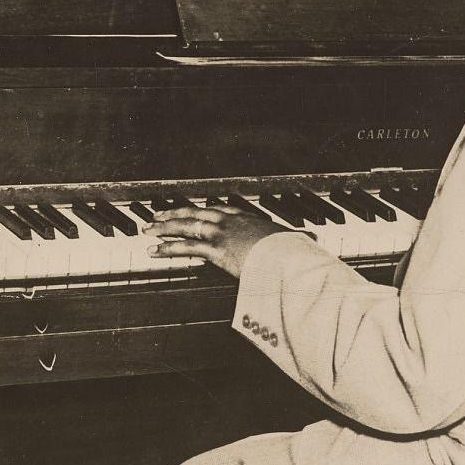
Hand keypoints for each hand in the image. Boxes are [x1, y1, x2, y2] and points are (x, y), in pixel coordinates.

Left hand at [144, 206, 289, 278]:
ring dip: (165, 228)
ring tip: (149, 230)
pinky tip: (155, 251)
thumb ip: (299, 240)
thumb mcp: (296, 241)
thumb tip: (315, 240)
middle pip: (196, 213)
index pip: (218, 209)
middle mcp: (231, 221)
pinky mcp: (215, 250)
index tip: (190, 209)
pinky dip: (168, 248)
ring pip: (187, 226)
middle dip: (175, 214)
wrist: (289, 254)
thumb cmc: (293, 250)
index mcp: (248, 218)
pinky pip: (186, 248)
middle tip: (158, 216)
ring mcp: (222, 233)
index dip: (201, 210)